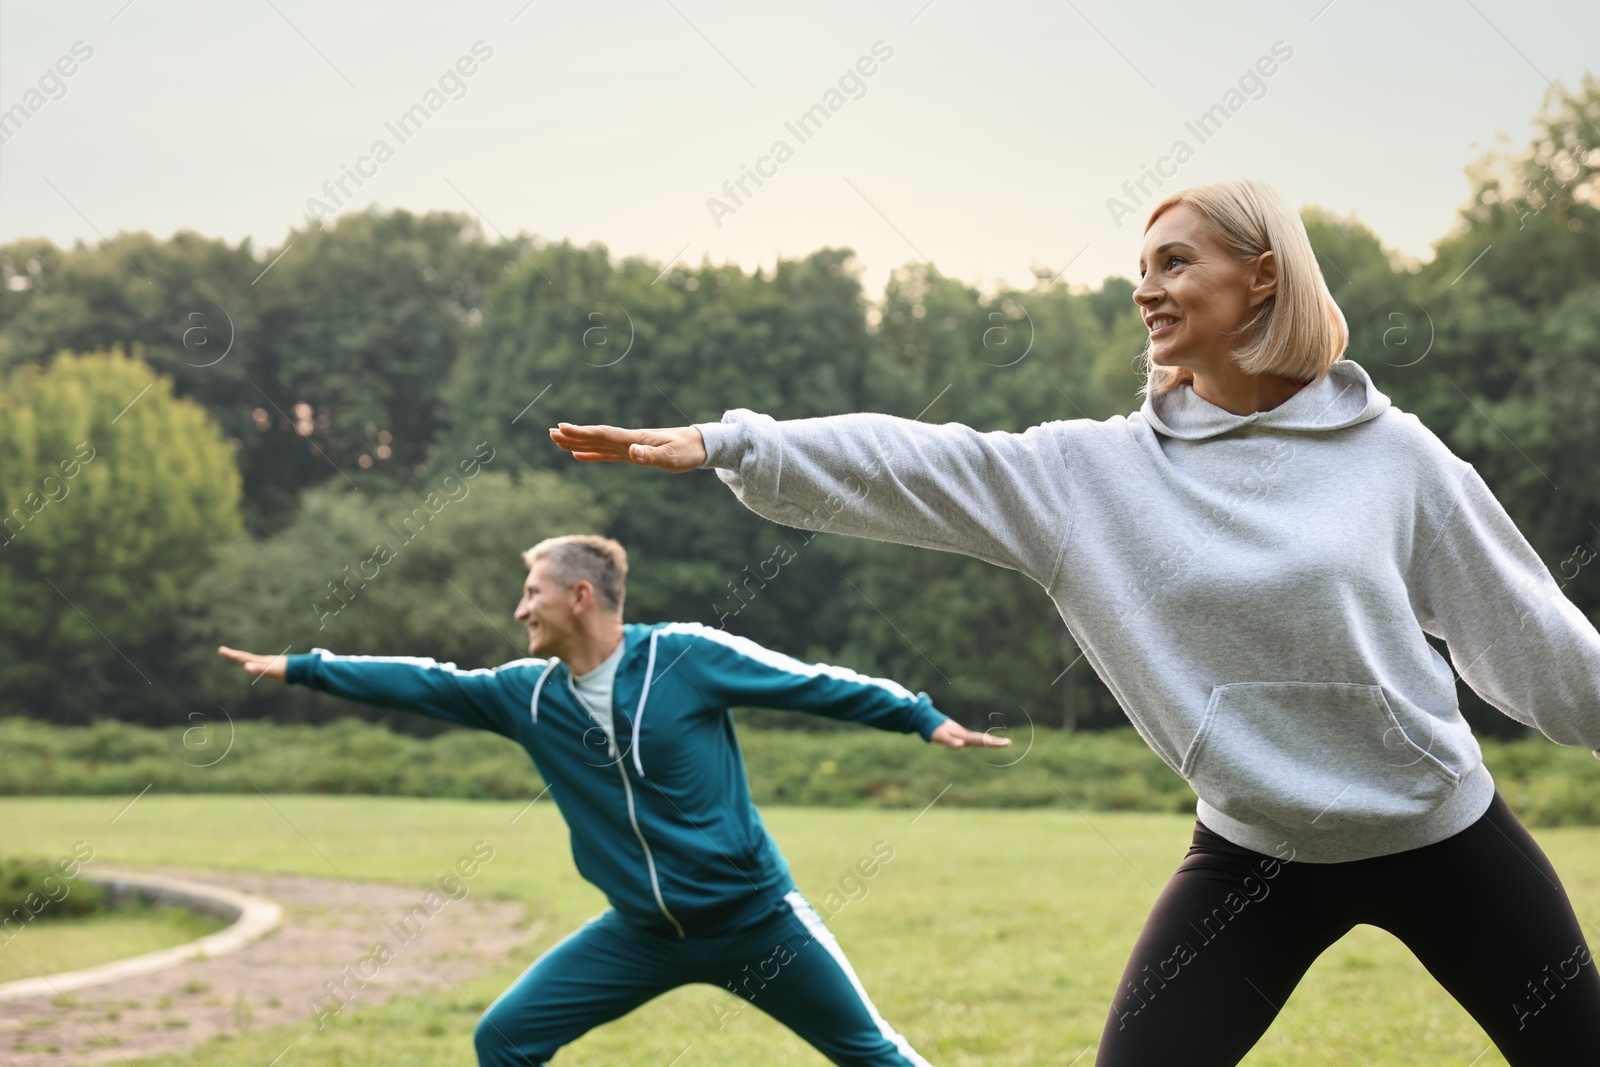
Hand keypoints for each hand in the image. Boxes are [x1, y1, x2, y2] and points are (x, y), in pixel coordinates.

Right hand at [217, 646, 287, 682]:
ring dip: (243, 658)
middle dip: (234, 655)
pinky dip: (255, 664)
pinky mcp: (275, 667)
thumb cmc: (284, 670)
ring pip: (253, 660)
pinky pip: (261, 665)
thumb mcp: (269, 671)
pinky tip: (257, 666)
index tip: (220, 649)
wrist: (300, 669)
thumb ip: (257, 669)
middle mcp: (263, 660)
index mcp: (259, 661)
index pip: (242, 657)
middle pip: (246, 656)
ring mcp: (269, 663)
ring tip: (237, 657)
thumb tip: (244, 667)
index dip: (231, 654)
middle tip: (222, 650)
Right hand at [549, 423, 706, 472]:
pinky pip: (607, 453)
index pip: (603, 434)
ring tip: (557, 440)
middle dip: (573, 435)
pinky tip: (579, 454)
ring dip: (578, 442)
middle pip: (596, 437)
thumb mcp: (671, 457)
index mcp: (634, 439)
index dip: (582, 432)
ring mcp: (629, 446)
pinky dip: (592, 453)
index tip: (562, 428)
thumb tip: (632, 452)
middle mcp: (628, 440)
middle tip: (550, 432)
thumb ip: (650, 455)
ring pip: (598, 443)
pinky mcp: (633, 453)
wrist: (699, 445)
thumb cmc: (687, 451)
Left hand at [929, 719, 1011, 749]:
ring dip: (992, 741)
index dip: (993, 742)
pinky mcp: (962, 735)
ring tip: (1005, 743)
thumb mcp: (941, 736)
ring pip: (981, 738)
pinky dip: (985, 740)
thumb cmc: (935, 730)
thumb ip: (950, 741)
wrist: (929, 721)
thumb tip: (962, 746)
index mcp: (964, 736)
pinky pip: (976, 738)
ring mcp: (965, 735)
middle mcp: (966, 735)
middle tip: (1009, 743)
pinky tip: (989, 742)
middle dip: (996, 742)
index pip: (981, 740)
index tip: (1006, 743)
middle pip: (983, 739)